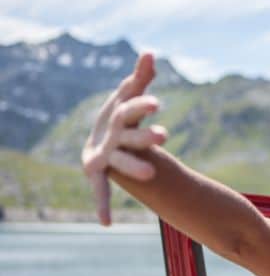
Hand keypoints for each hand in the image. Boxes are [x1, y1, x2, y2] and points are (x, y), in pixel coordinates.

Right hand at [81, 53, 167, 224]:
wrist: (98, 137)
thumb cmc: (121, 115)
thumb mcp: (129, 96)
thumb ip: (141, 78)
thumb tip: (150, 52)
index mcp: (119, 115)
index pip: (131, 108)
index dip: (143, 105)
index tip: (159, 104)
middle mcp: (110, 135)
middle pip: (129, 135)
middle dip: (144, 136)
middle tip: (164, 136)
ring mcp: (104, 155)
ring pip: (121, 162)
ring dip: (133, 167)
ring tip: (150, 175)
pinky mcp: (98, 172)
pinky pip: (100, 190)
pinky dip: (101, 205)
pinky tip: (106, 223)